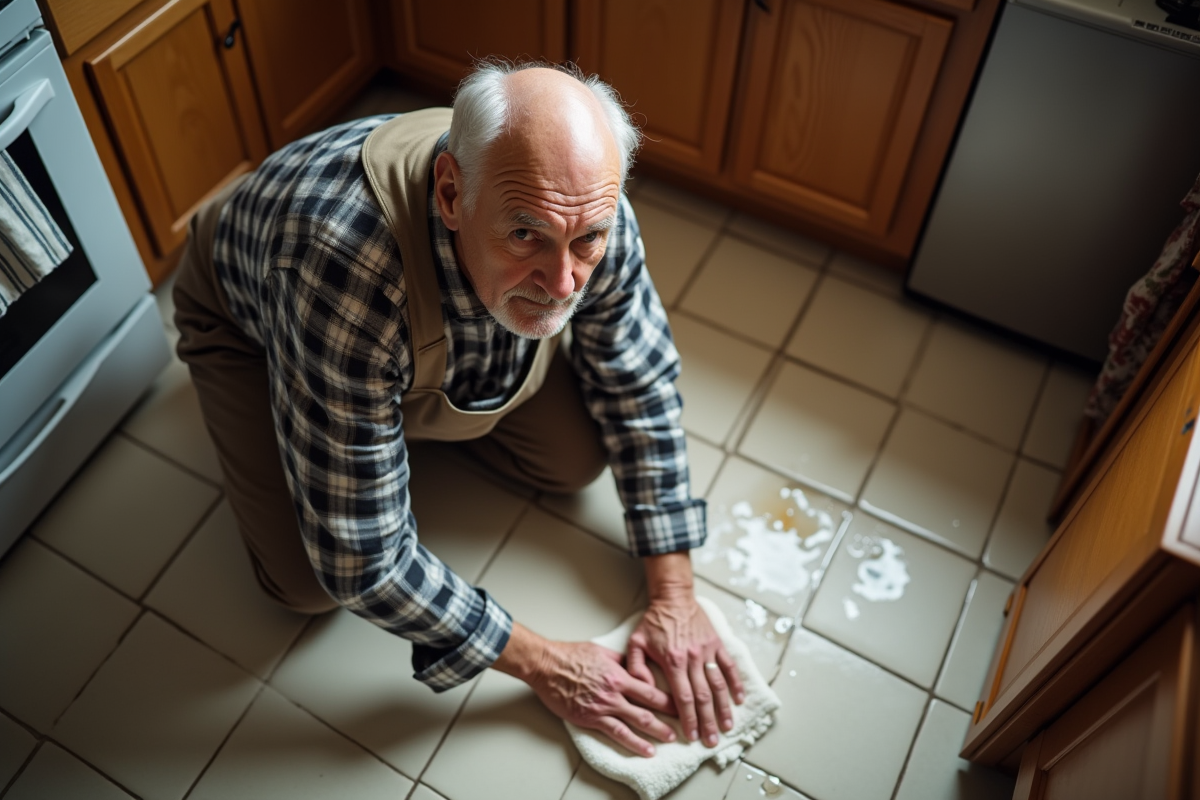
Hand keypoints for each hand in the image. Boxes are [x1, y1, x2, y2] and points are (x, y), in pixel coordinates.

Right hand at [528, 639, 677, 756]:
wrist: (547, 666)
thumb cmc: (571, 655)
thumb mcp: (602, 651)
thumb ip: (621, 661)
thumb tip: (635, 666)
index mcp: (619, 674)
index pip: (651, 689)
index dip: (669, 698)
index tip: (681, 702)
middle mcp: (615, 692)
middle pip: (649, 707)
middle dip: (669, 716)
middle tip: (684, 722)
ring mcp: (604, 707)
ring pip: (637, 722)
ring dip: (657, 732)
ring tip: (670, 738)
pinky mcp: (591, 719)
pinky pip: (617, 734)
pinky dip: (634, 743)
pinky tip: (646, 750)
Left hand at [625, 594, 744, 747]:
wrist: (673, 598)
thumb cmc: (654, 621)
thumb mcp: (636, 643)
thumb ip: (636, 667)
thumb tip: (641, 688)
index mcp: (673, 661)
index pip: (683, 697)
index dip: (689, 719)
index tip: (692, 736)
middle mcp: (693, 658)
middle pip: (703, 696)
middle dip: (708, 722)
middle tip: (711, 741)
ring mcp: (707, 651)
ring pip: (719, 685)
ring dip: (724, 708)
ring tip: (727, 726)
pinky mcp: (717, 643)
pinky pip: (729, 666)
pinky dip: (735, 683)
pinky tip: (739, 699)